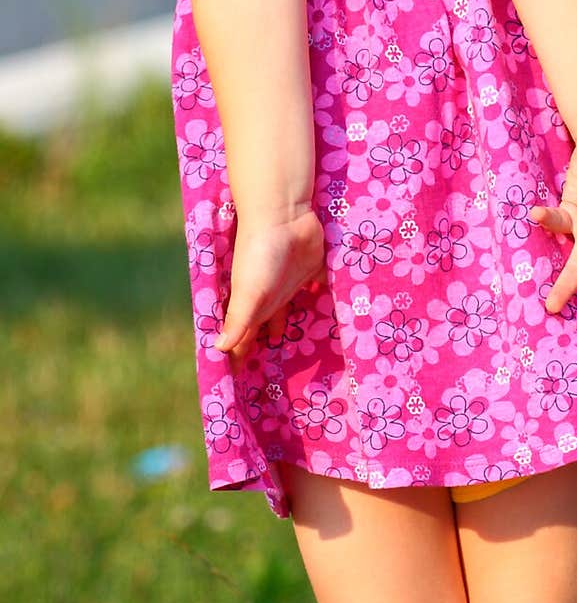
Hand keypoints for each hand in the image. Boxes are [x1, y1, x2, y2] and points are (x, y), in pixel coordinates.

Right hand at [214, 206, 326, 364]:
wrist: (284, 215)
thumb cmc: (261, 256)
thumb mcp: (249, 292)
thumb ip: (239, 321)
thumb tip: (218, 350)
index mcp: (253, 307)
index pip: (243, 340)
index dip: (240, 361)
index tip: (238, 387)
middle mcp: (270, 298)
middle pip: (265, 328)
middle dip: (265, 349)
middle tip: (273, 375)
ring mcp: (290, 284)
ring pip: (290, 311)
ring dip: (292, 327)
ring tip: (300, 351)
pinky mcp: (311, 270)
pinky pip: (316, 291)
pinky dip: (321, 303)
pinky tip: (331, 313)